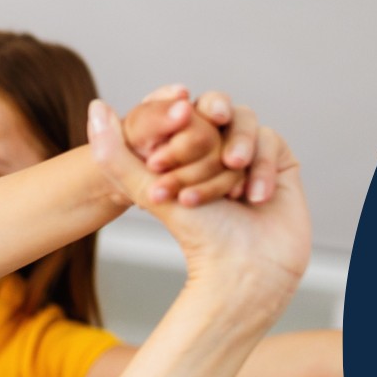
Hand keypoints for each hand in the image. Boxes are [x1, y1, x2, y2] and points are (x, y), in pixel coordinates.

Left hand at [90, 100, 311, 292]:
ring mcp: (250, 155)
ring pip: (244, 125)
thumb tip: (96, 107)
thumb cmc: (197, 236)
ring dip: (236, 150)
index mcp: (185, 151)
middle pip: (216, 115)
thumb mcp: (148, 190)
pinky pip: (271, 142)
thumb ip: (114, 153)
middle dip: (209, 143)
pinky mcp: (280, 164)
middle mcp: (217, 149)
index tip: (173, 144)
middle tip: (210, 160)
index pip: (184, 113)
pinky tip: (253, 198)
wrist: (243, 270)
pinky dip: (260, 166)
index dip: (179, 124)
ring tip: (233, 183)